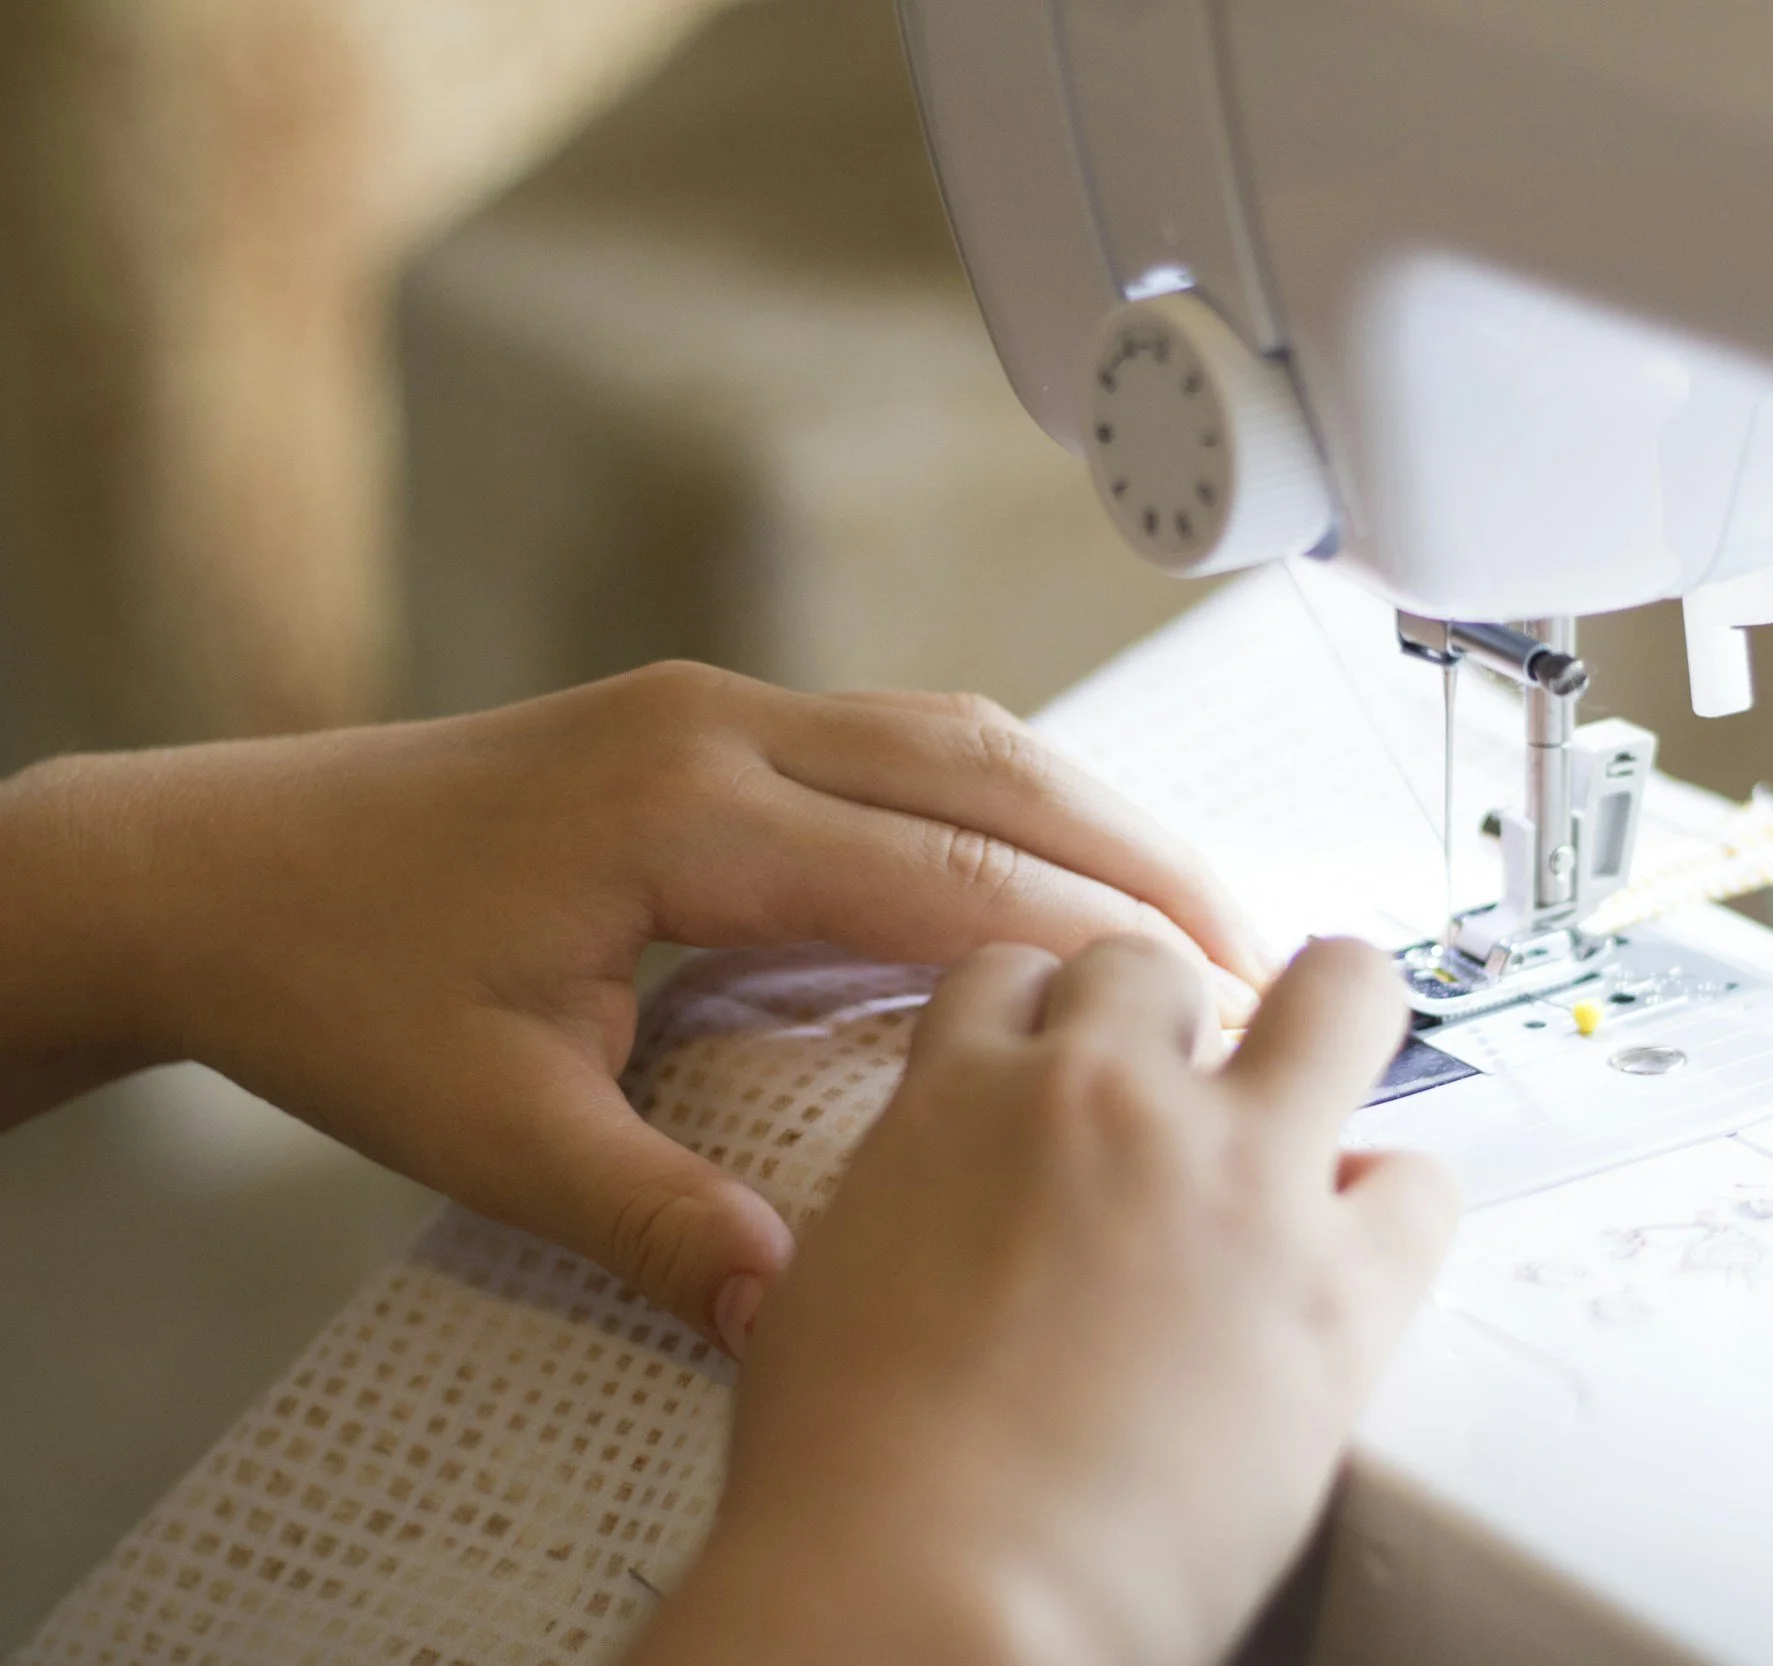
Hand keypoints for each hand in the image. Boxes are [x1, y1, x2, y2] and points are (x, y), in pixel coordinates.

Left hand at [0, 663, 1270, 1351]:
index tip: (1209, 992)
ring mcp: (711, 709)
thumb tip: (794, 1308)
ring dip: (1079, 803)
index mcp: (685, 812)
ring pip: (952, 727)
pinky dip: (998, 791)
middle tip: (1249, 938)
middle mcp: (719, 730)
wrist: (211, 866)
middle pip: (988, 763)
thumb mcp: (489, 1125)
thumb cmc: (337, 978)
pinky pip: (893, 734)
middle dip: (1134, 846)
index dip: (1097, 932)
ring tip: (1181, 894)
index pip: (949, 870)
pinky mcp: (698, 723)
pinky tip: (1038, 855)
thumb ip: (653, 1216)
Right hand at [628, 935, 1457, 1665]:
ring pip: (1337, 994)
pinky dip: (1398, 1213)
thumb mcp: (823, 1297)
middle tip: (1194, 1083)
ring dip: (1332, 1030)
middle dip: (1173, 1017)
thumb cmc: (848, 1487)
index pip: (1016, 976)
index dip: (1051, 1021)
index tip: (1075, 1062)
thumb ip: (899, 1215)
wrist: (926, 1598)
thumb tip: (926, 1222)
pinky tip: (1368, 1254)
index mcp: (960, 1100)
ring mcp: (1230, 1175)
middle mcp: (1100, 1101)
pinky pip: (1419, 1186)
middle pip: (1159, 965)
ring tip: (1332, 1078)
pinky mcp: (1334, 1284)